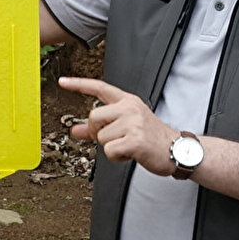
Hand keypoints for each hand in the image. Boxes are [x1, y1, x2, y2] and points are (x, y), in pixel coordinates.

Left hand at [59, 76, 180, 175]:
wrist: (176, 150)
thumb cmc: (152, 138)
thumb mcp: (126, 127)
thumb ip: (99, 127)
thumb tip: (77, 130)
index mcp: (128, 101)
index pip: (100, 88)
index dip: (79, 84)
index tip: (63, 82)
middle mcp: (130, 108)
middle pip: (94, 116)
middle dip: (98, 132)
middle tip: (115, 139)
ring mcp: (133, 123)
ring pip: (101, 137)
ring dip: (111, 147)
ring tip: (128, 146)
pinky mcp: (135, 139)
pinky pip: (110, 151)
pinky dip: (117, 157)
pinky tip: (131, 154)